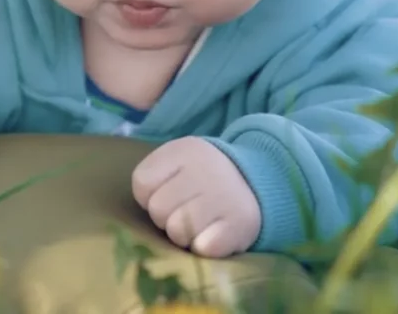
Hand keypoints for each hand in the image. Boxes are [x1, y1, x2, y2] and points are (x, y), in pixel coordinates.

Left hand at [131, 137, 260, 257]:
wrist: (255, 186)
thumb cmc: (202, 178)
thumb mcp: (176, 162)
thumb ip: (154, 178)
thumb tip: (147, 206)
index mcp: (183, 151)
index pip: (142, 182)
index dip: (149, 195)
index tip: (167, 193)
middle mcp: (204, 170)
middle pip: (157, 209)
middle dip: (165, 217)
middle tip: (184, 211)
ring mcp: (223, 198)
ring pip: (177, 231)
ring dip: (184, 234)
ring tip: (199, 223)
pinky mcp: (239, 226)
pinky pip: (202, 248)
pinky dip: (204, 247)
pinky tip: (214, 235)